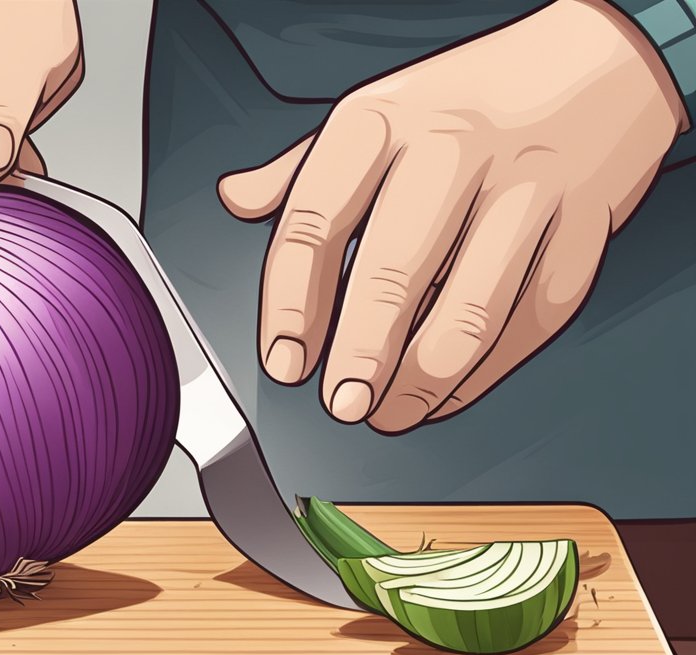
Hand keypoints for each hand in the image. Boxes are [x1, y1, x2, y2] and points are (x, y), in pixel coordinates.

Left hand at [218, 0, 686, 433]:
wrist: (599, 61)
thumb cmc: (469, 100)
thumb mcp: (373, 115)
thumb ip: (302, 171)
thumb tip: (236, 200)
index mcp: (381, 122)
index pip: (315, 223)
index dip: (292, 305)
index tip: (285, 361)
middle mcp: (452, 149)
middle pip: (393, 272)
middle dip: (361, 353)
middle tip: (340, 402)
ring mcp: (526, 187)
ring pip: (470, 307)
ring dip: (423, 378)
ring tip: (390, 411)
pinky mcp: (585, 225)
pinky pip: (532, 317)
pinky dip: (486, 373)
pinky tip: (448, 393)